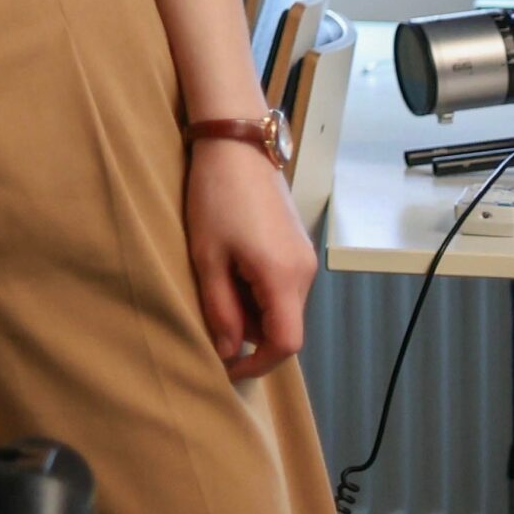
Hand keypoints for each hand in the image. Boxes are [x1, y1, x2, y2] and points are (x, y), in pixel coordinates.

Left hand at [185, 138, 316, 380]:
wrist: (237, 145)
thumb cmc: (216, 197)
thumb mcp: (208, 257)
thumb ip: (220, 308)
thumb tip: (228, 350)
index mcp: (284, 278)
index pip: (286, 344)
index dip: (257, 364)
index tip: (227, 368)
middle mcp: (305, 273)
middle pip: (285, 327)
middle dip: (249, 335)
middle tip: (211, 319)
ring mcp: (304, 258)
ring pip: (283, 307)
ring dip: (252, 311)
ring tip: (216, 285)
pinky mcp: (297, 246)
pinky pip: (282, 286)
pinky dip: (258, 292)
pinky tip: (230, 270)